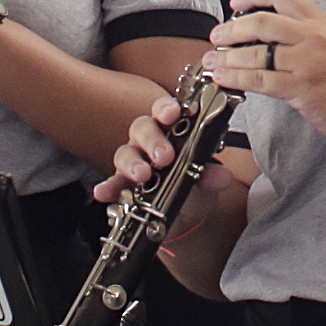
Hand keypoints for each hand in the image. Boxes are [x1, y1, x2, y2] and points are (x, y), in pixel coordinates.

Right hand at [97, 89, 248, 238]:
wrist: (184, 217)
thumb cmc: (193, 188)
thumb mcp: (206, 183)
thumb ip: (211, 177)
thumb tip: (222, 175)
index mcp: (171, 132)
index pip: (165, 111)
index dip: (166, 108)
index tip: (172, 113)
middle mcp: (149, 142)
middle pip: (142, 128)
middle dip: (152, 140)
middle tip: (164, 156)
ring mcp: (134, 162)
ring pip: (125, 153)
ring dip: (133, 163)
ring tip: (142, 175)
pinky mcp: (123, 185)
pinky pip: (112, 183)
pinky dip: (108, 187)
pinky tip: (104, 193)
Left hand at [197, 0, 325, 153]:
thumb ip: (301, 32)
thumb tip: (261, 31)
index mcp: (320, 21)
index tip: (235, 1)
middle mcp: (313, 37)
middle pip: (262, 22)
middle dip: (232, 28)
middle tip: (217, 35)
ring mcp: (308, 62)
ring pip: (256, 54)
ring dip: (227, 57)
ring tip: (212, 60)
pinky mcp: (302, 88)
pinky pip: (260, 80)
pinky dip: (236, 78)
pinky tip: (224, 78)